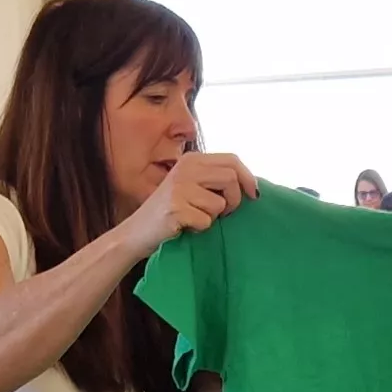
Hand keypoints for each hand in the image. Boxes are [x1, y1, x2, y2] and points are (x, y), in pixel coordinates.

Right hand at [122, 150, 256, 255]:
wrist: (137, 232)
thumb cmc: (171, 211)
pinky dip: (201, 229)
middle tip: (223, 213)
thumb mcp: (191, 186)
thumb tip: (251, 184)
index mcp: (191, 159)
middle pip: (231, 179)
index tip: (253, 195)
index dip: (248, 177)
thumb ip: (214, 179)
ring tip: (196, 218)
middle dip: (234, 200)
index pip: (232, 159)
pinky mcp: (176, 208)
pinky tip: (186, 226)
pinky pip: (207, 221)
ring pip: (220, 203)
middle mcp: (185, 168)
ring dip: (213, 217)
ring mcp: (179, 187)